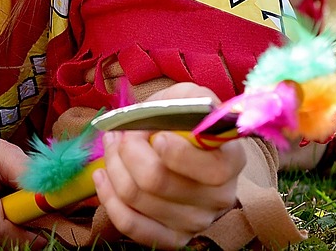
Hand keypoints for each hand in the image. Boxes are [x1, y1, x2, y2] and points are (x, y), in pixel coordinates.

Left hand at [92, 83, 244, 247]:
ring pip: (136, 197)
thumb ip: (182, 100)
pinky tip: (104, 176)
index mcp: (231, 161)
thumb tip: (155, 117)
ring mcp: (196, 222)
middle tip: (121, 133)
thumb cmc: (187, 122)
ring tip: (112, 145)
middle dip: (128, 150)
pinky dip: (109, 198)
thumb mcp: (191, 98)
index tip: (155, 134)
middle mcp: (219, 197)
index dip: (176, 153)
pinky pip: (130, 225)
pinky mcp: (173, 238)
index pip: (210, 169)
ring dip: (113, 165)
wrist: (189, 150)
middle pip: (157, 180)